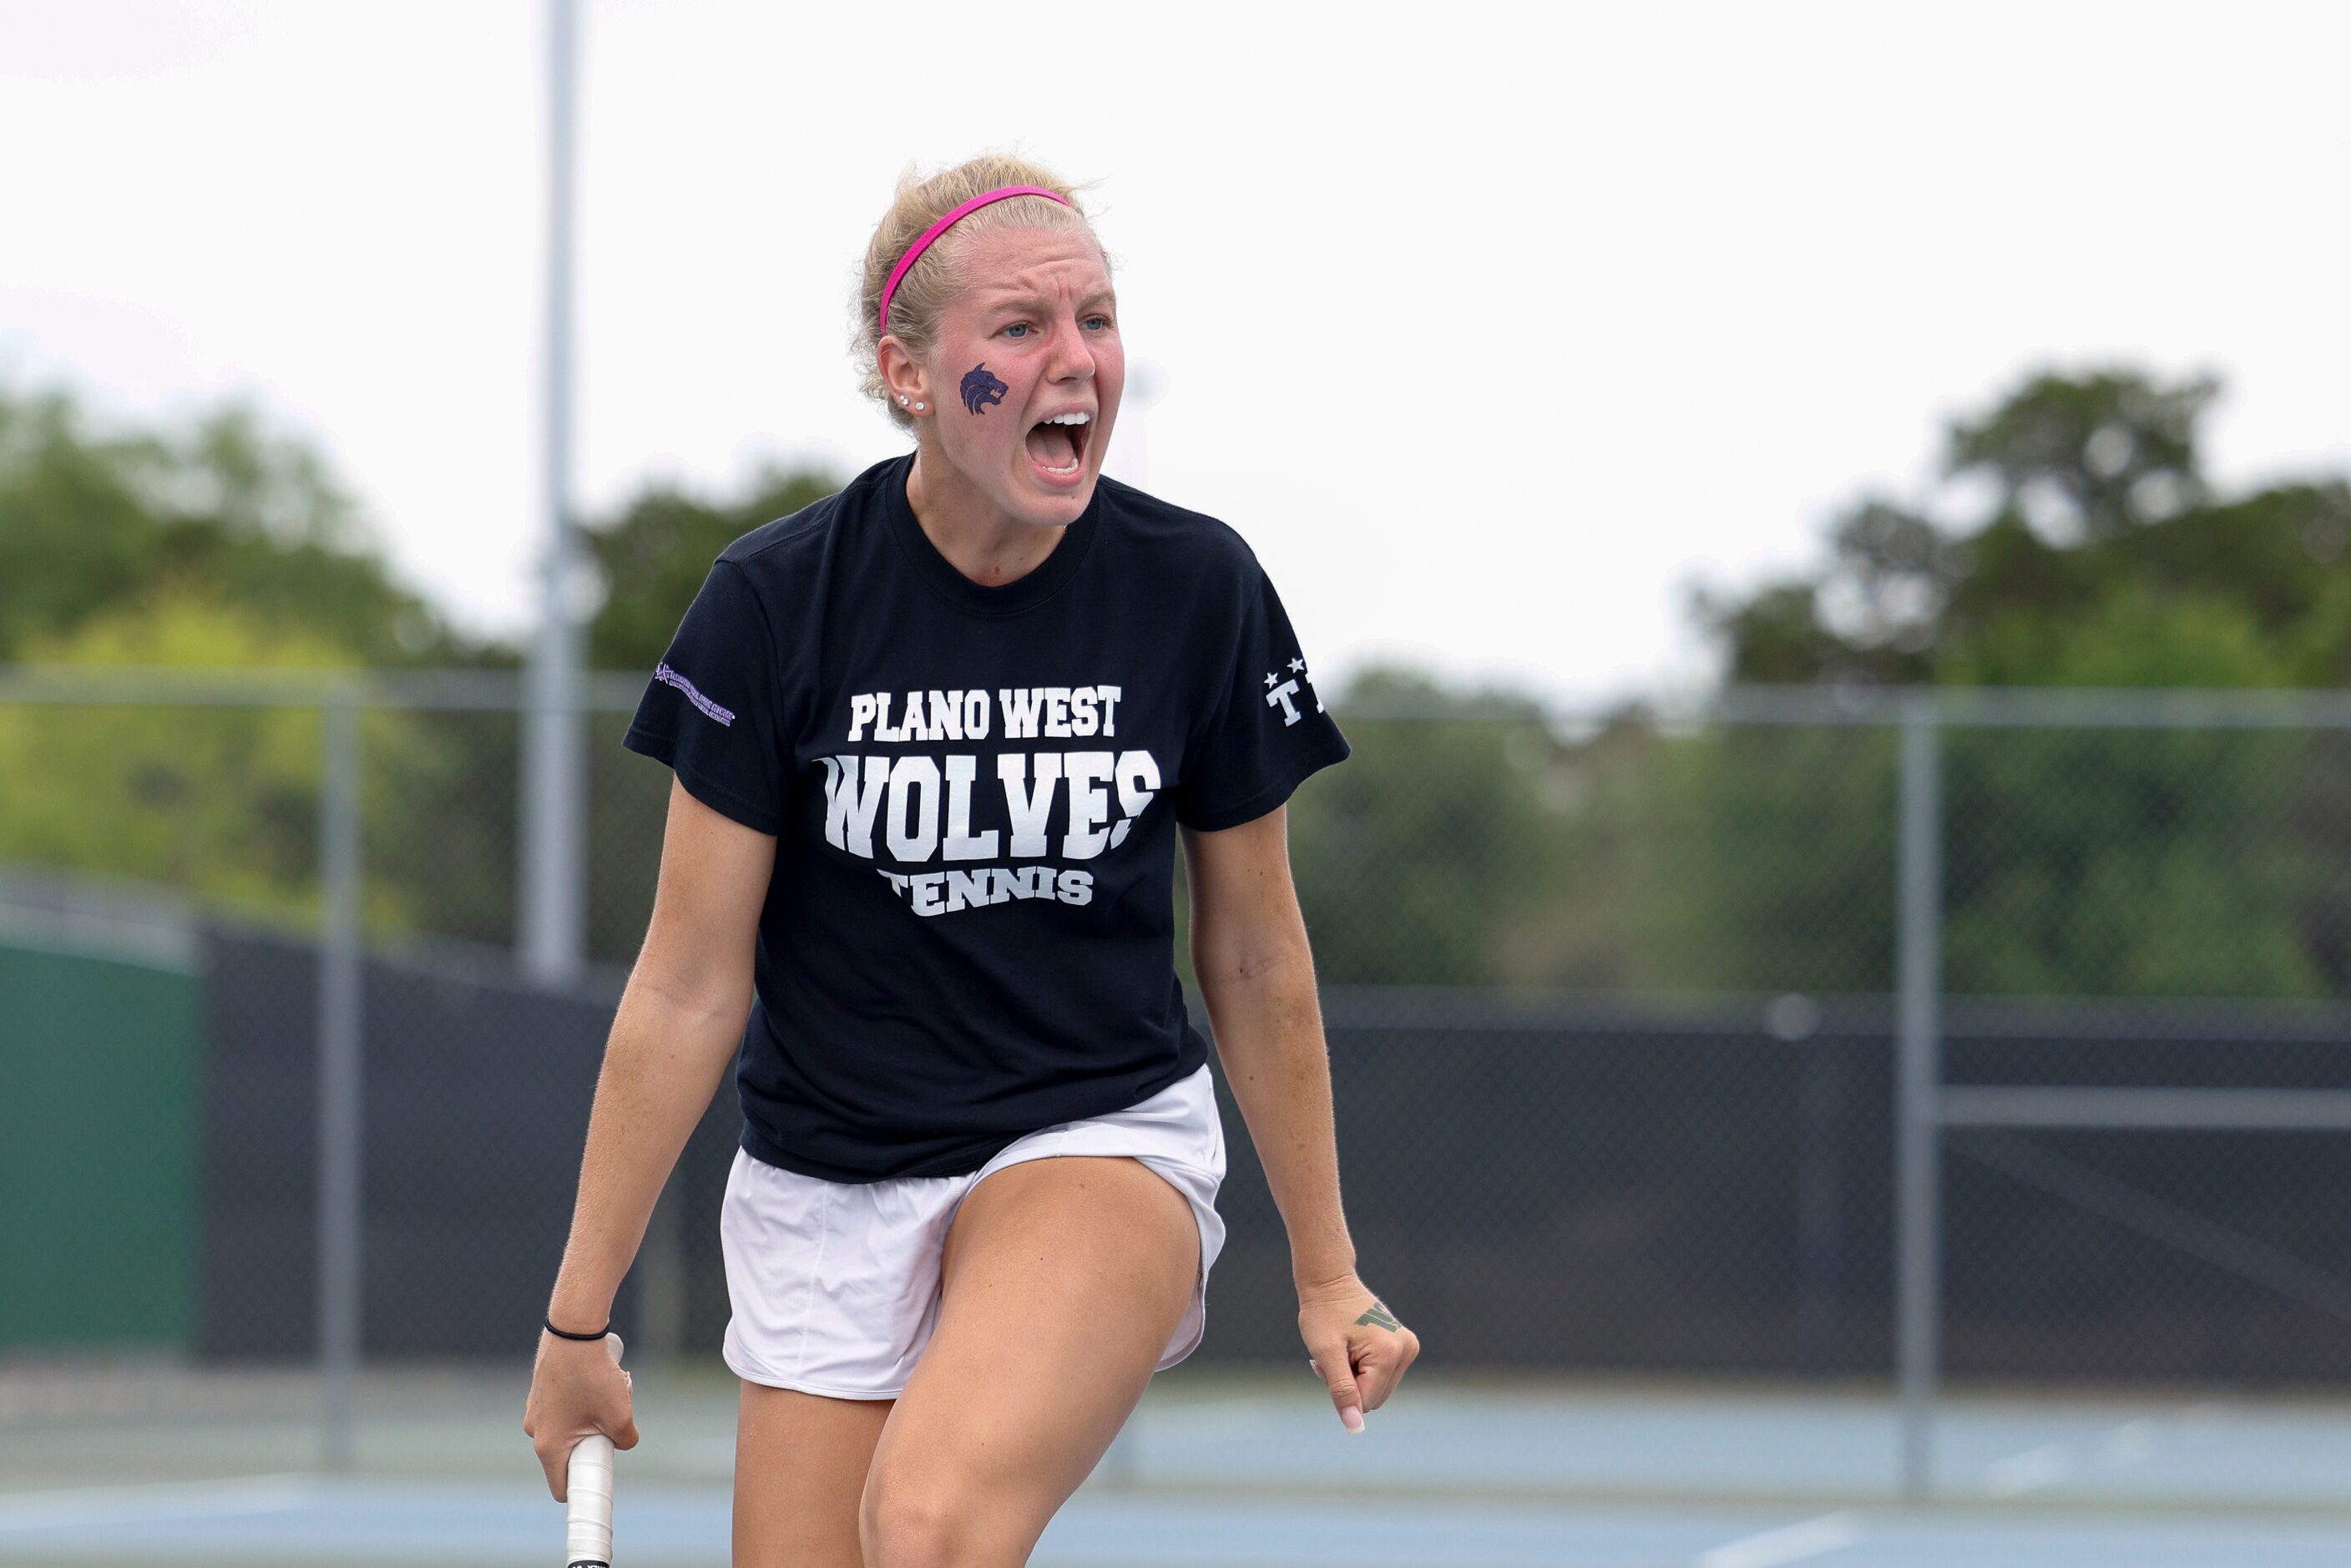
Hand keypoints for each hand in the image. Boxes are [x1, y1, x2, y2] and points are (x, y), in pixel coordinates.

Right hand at [522, 1330, 638, 1500]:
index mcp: (548, 1445)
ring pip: (570, 1428)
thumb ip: (625, 1440)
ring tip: (607, 1392)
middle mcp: (535, 1430)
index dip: (582, 1489)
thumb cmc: (593, 1374)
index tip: (600, 1483)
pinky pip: (566, 1407)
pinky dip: (583, 1400)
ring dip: (591, 1418)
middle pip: (569, 1455)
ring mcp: (536, 1409)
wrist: (574, 1329)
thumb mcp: (620, 1414)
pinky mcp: (542, 1391)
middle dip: (593, 1444)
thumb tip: (623, 1442)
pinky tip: (597, 1378)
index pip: (561, 1486)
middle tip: (612, 1424)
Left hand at [1297, 1274, 1419, 1433]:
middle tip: (1333, 1355)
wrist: (1330, 1281)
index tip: (1327, 1362)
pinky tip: (1351, 1347)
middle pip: (1374, 1397)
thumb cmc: (1323, 1314)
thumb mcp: (1326, 1355)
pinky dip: (1362, 1370)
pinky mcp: (1405, 1347)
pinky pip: (1382, 1377)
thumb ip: (1342, 1391)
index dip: (1341, 1389)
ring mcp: (1408, 1348)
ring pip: (1377, 1389)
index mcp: (1390, 1353)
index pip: (1366, 1401)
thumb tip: (1355, 1428)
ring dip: (1355, 1378)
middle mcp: (1407, 1350)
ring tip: (1342, 1350)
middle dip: (1349, 1384)